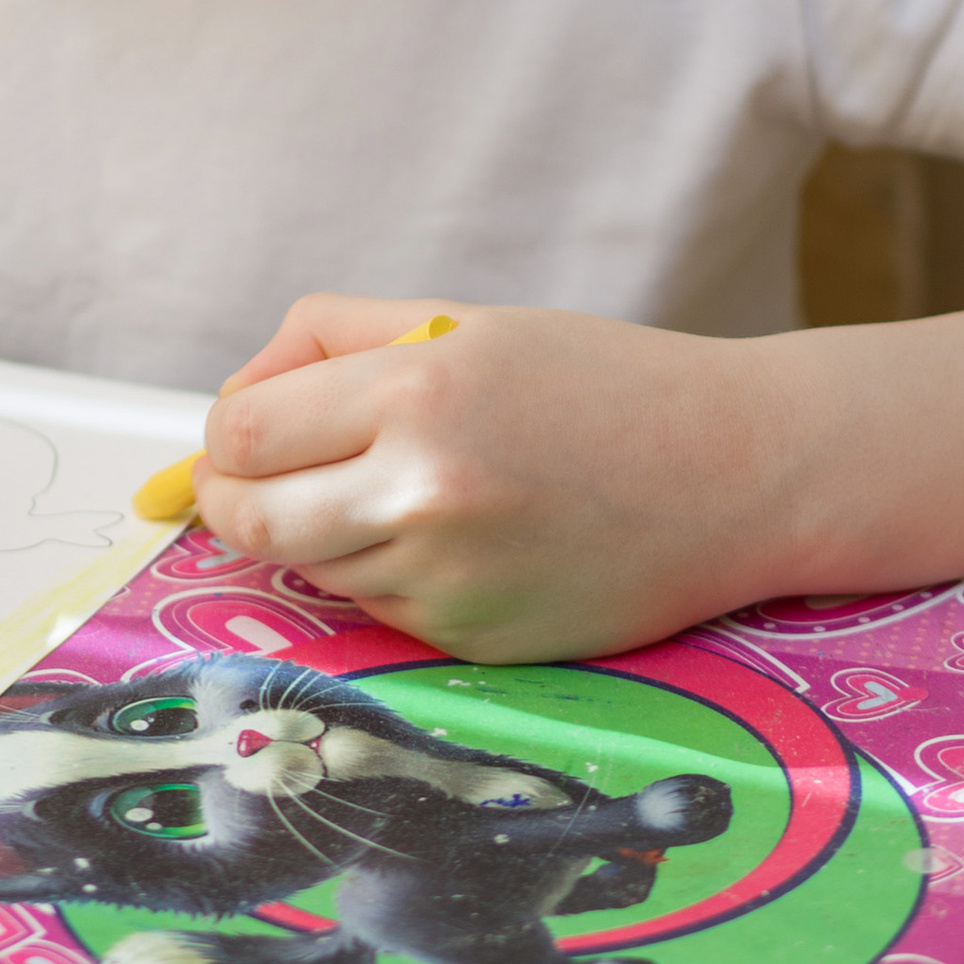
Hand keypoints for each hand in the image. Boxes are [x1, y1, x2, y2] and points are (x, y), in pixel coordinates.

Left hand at [196, 296, 795, 660]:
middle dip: (236, 496)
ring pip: (309, 566)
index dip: (226, 435)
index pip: (240, 435)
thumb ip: (331, 344)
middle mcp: (423, 495)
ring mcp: (448, 581)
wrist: (737, 472)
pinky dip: (387, 574)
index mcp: (415, 393)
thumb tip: (233, 404)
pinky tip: (454, 535)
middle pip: (247, 518)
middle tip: (262, 475)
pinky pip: (377, 609)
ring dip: (318, 533)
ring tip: (393, 487)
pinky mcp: (472, 641)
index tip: (245, 431)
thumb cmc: (602, 382)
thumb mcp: (462, 322)